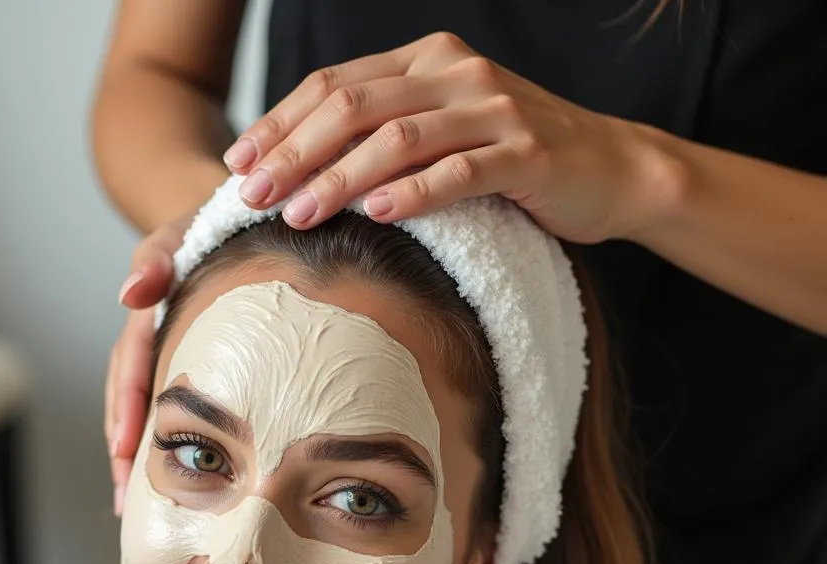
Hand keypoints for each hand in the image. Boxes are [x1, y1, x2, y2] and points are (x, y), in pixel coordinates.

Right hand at [107, 212, 193, 514]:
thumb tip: (128, 294)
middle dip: (121, 451)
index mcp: (145, 318)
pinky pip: (161, 405)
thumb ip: (155, 259)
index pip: (129, 369)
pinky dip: (157, 439)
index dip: (127, 411)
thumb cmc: (207, 228)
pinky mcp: (178, 362)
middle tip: (124, 501)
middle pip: (124, 401)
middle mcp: (147, 340)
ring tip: (131, 503)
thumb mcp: (179, 233)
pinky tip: (161, 473)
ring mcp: (161, 353)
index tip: (126, 452)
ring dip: (132, 455)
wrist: (230, 221)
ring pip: (139, 410)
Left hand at [222, 31, 672, 244]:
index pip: (335, 86)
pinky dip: (412, 193)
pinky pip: (459, 172)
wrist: (611, 168)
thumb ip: (389, 136)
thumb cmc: (514, 161)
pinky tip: (374, 215)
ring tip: (296, 215)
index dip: (280, 123)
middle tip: (251, 195)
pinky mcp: (525, 153)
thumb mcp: (446, 133)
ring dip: (339, 176)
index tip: (239, 166)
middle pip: (354, 106)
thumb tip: (308, 172)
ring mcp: (493, 109)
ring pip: (398, 138)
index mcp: (427, 61)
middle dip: (294, 151)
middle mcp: (455, 73)